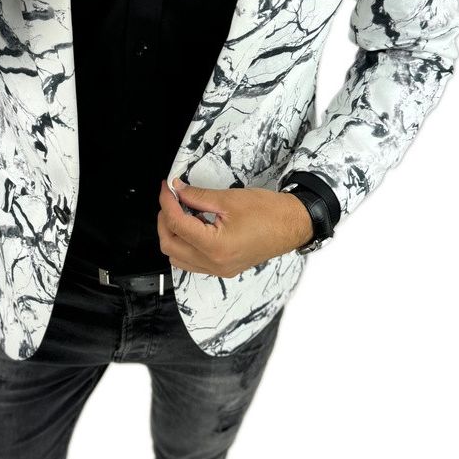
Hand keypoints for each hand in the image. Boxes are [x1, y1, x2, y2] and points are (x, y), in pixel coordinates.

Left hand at [156, 178, 313, 276]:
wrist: (293, 225)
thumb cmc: (269, 212)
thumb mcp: (229, 199)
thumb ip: (198, 196)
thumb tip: (177, 190)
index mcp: (215, 247)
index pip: (177, 224)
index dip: (167, 202)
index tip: (166, 188)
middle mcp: (215, 264)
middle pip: (170, 245)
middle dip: (164, 220)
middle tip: (169, 199)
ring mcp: (219, 269)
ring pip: (178, 257)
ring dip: (173, 234)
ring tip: (181, 212)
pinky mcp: (224, 269)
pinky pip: (192, 262)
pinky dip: (186, 244)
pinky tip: (194, 226)